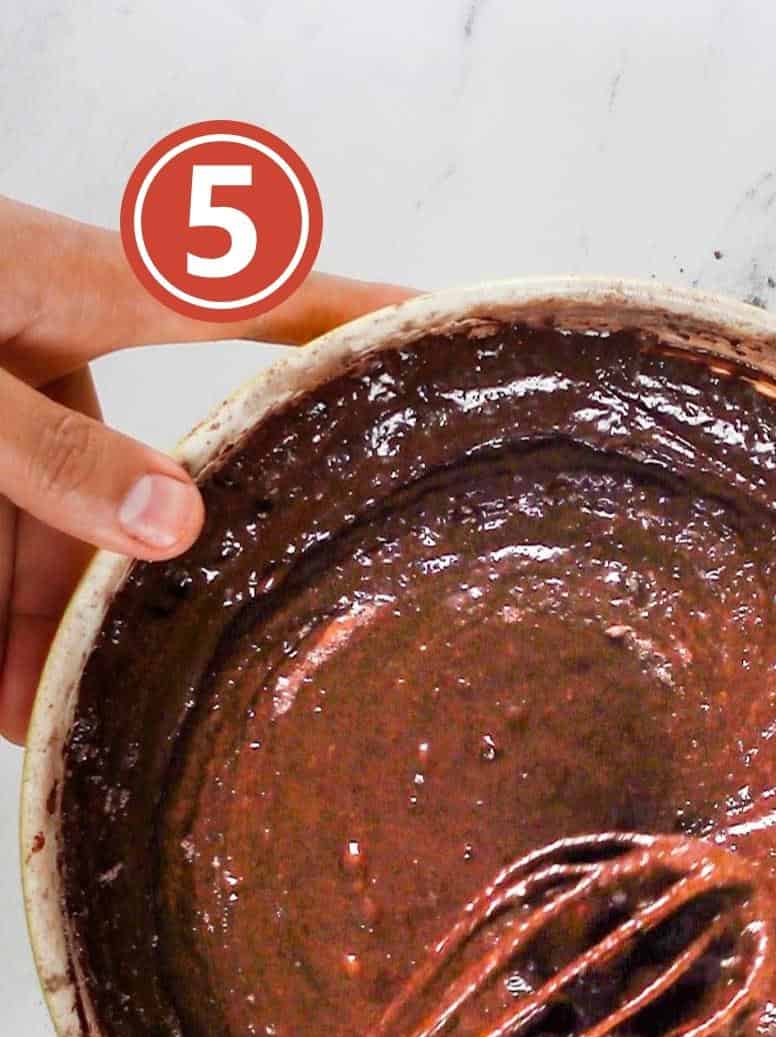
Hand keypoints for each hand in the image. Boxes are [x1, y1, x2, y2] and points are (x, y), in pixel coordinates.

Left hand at [0, 195, 416, 743]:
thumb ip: (48, 444)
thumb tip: (173, 521)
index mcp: (71, 292)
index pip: (251, 300)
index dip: (359, 320)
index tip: (455, 337)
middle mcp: (54, 379)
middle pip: (161, 490)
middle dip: (191, 581)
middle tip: (266, 651)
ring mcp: (10, 461)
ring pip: (73, 570)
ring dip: (79, 651)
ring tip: (117, 728)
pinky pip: (8, 612)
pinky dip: (19, 671)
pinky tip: (35, 729)